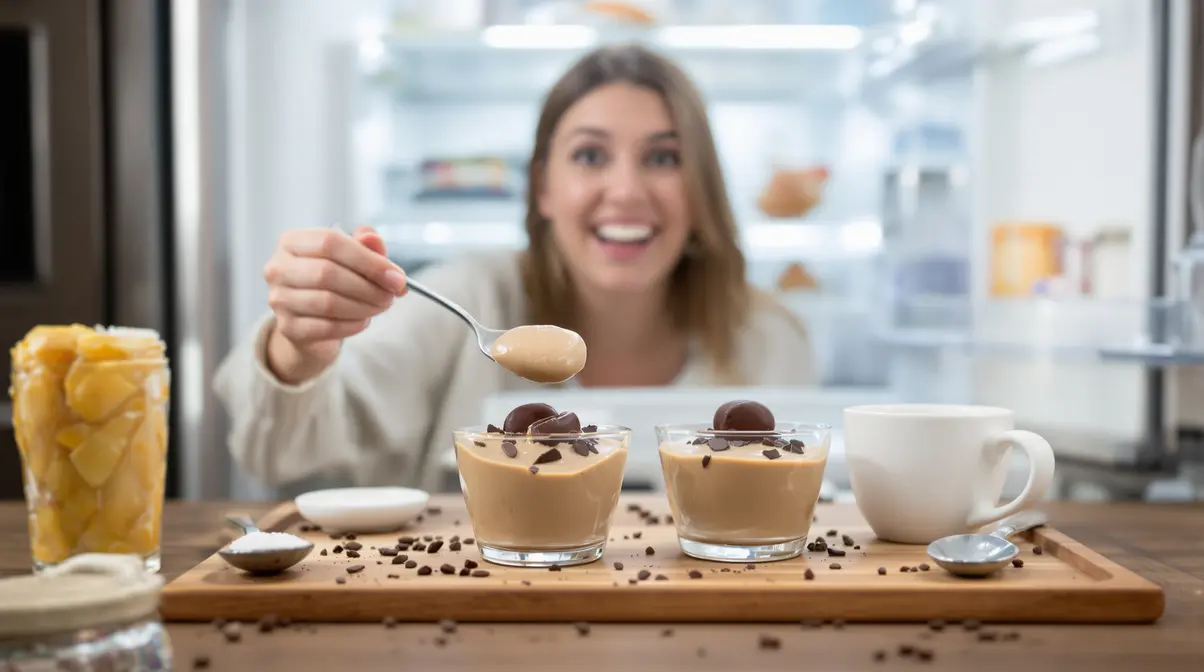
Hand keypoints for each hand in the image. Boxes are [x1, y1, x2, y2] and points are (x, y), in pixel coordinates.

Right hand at [262, 226, 404, 382]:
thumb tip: (374, 239)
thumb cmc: (335, 281)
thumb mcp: (353, 258)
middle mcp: (278, 267)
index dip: (368, 260)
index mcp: (292, 241)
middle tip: (391, 296)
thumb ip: (367, 246)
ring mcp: (279, 299)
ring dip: (363, 307)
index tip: (396, 277)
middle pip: (327, 273)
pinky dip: (352, 325)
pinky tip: (363, 321)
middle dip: (368, 286)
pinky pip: (326, 327)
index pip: (330, 242)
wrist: (312, 321)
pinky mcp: (287, 327)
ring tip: (380, 307)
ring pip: (327, 302)